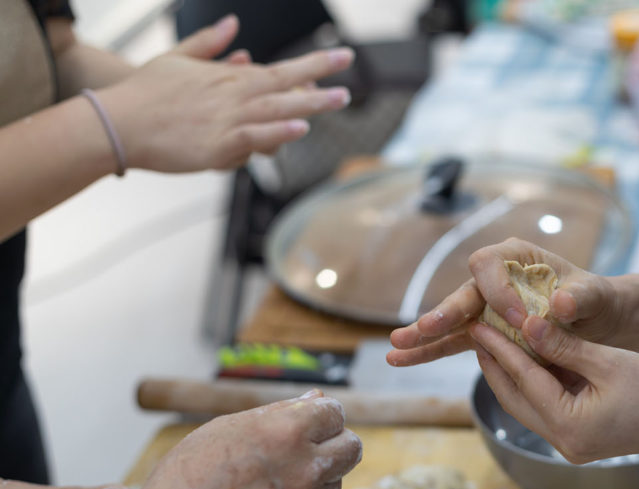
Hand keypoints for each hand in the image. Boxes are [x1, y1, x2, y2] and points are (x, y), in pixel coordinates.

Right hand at [99, 15, 353, 172]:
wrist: (119, 122)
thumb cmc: (146, 93)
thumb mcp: (178, 58)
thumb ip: (210, 43)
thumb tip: (233, 24)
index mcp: (230, 77)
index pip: (283, 69)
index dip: (315, 63)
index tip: (343, 57)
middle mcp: (234, 95)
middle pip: (286, 86)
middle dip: (321, 81)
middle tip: (350, 80)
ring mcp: (227, 118)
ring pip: (276, 108)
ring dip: (310, 103)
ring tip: (338, 99)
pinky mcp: (218, 144)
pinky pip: (254, 136)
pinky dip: (277, 131)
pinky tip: (298, 127)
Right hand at [119, 390, 361, 488]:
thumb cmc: (186, 479)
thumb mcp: (227, 428)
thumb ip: (280, 413)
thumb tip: (317, 398)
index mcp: (288, 432)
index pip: (335, 412)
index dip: (321, 415)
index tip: (310, 422)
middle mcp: (307, 470)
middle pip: (352, 448)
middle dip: (335, 444)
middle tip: (306, 450)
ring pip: (333, 485)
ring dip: (314, 481)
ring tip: (269, 488)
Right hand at [388, 238, 622, 366]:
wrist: (597, 322)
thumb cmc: (595, 300)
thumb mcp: (595, 296)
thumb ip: (581, 297)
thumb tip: (560, 303)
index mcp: (516, 257)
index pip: (491, 265)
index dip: (499, 292)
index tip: (520, 321)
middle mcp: (494, 278)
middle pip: (463, 291)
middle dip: (446, 311)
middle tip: (431, 327)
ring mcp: (485, 306)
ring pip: (451, 320)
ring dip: (425, 335)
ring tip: (397, 348)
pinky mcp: (483, 331)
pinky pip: (453, 341)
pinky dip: (431, 351)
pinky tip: (402, 360)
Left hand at [468, 317, 638, 463]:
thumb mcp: (608, 361)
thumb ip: (563, 345)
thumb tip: (525, 324)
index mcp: (570, 427)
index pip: (523, 380)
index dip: (499, 348)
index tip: (479, 323)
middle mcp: (563, 443)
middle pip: (515, 399)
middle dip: (495, 364)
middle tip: (477, 330)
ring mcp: (570, 444)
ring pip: (527, 404)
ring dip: (511, 373)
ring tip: (494, 340)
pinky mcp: (578, 439)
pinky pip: (545, 408)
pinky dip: (533, 382)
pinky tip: (526, 356)